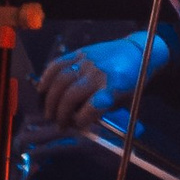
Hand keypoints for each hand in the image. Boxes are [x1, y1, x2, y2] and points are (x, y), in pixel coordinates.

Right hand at [34, 34, 152, 131]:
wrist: (137, 53)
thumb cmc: (132, 82)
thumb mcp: (125, 102)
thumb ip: (103, 113)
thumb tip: (78, 127)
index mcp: (114, 87)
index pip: (92, 107)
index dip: (81, 120)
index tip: (77, 126)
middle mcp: (99, 73)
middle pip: (70, 95)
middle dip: (61, 114)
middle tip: (60, 124)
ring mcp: (87, 61)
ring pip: (60, 80)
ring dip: (50, 100)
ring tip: (50, 113)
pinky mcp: (80, 52)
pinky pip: (57, 64)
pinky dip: (46, 78)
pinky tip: (42, 90)